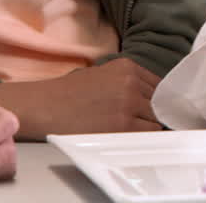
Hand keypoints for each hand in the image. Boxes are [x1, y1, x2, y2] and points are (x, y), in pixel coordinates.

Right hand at [0, 58, 161, 139]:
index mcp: (127, 67)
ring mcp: (128, 103)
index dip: (159, 100)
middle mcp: (131, 82)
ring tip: (131, 130)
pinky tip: (129, 136)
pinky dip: (144, 136)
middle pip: (160, 102)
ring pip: (157, 118)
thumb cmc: (69, 94)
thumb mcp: (104, 75)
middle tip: (142, 123)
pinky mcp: (123, 125)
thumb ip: (129, 82)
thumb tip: (152, 98)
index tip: (155, 110)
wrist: (45, 107)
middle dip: (154, 113)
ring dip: (149, 126)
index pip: (160, 85)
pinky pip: (148, 133)